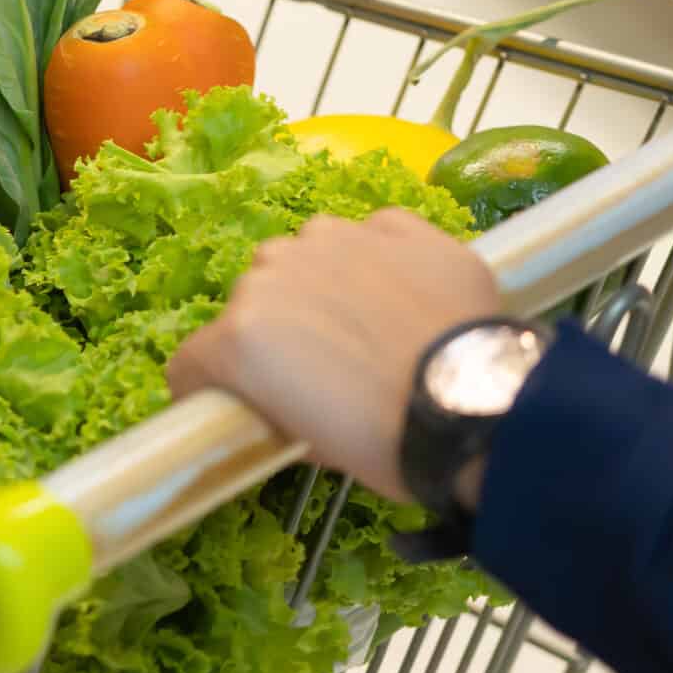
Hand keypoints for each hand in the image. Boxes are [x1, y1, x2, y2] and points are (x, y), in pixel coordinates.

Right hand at [167, 210, 498, 502]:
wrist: (479, 411)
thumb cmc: (385, 444)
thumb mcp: (309, 445)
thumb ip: (277, 407)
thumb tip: (285, 401)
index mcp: (240, 337)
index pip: (192, 361)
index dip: (209, 388)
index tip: (236, 406)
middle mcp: (275, 273)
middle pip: (251, 299)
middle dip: (273, 330)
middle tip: (318, 369)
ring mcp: (338, 240)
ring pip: (307, 253)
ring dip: (320, 282)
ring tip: (365, 322)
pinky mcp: (399, 227)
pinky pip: (372, 235)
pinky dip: (378, 260)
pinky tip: (406, 295)